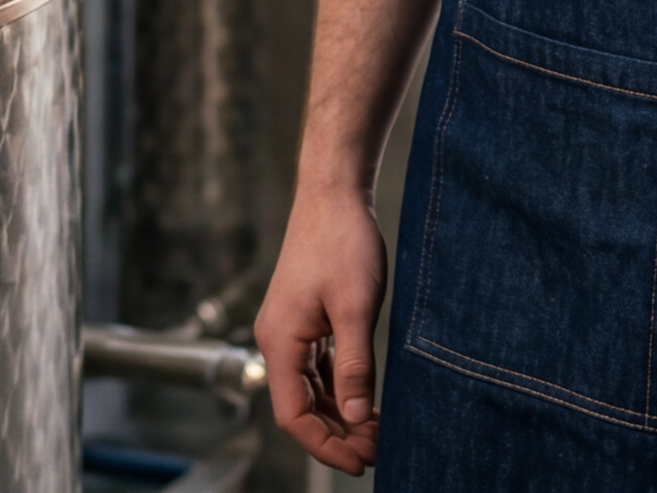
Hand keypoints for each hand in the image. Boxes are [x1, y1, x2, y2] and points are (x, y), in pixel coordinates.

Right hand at [256, 183, 387, 474]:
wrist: (333, 193)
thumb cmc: (342, 242)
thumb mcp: (356, 307)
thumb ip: (354, 365)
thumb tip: (356, 416)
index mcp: (281, 341)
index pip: (293, 415)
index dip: (325, 445)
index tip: (360, 461)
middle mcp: (277, 340)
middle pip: (301, 406)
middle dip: (337, 434)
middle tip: (378, 449)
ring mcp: (290, 330)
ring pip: (310, 389)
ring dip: (340, 414)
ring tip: (377, 431)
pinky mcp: (304, 320)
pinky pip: (317, 368)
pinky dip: (339, 388)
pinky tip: (364, 399)